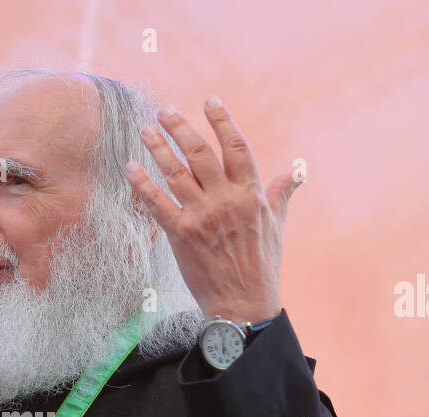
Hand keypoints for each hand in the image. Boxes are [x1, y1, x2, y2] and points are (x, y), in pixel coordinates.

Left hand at [124, 96, 297, 325]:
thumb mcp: (276, 225)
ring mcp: (204, 216)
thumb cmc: (261, 266)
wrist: (243, 304)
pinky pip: (158, 204)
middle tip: (164, 111)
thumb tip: (296, 171)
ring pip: (177, 173)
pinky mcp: (182, 235)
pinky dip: (143, 184)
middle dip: (181, 128)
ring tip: (146, 131)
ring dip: (159, 148)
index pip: (236, 147)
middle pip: (201, 153)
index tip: (210, 101)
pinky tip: (131, 168)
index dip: (223, 121)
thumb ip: (281, 193)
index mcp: (252, 194)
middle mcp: (227, 200)